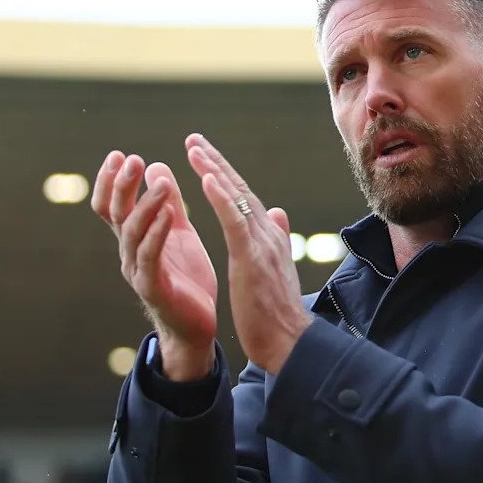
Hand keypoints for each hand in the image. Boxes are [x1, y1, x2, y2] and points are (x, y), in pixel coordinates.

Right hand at [92, 151, 218, 379]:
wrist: (196, 326)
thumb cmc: (186, 278)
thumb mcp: (178, 232)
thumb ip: (168, 202)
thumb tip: (156, 166)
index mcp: (134, 239)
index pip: (112, 206)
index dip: (111, 181)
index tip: (119, 154)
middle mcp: (129, 253)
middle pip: (115, 214)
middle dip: (122, 185)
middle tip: (131, 159)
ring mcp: (138, 271)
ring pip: (132, 232)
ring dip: (145, 204)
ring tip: (161, 182)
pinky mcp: (153, 288)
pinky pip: (150, 256)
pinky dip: (157, 232)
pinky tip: (168, 214)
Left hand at [184, 133, 311, 374]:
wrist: (289, 342)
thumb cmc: (277, 312)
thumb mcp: (274, 268)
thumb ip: (274, 237)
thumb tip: (275, 211)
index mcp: (268, 238)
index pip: (244, 199)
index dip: (224, 176)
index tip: (205, 157)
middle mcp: (267, 234)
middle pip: (239, 190)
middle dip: (215, 163)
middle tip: (193, 140)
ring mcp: (262, 244)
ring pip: (236, 198)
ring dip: (215, 170)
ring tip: (194, 149)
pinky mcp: (252, 258)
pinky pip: (234, 221)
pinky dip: (221, 197)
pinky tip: (206, 179)